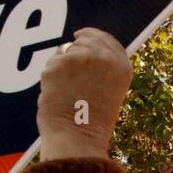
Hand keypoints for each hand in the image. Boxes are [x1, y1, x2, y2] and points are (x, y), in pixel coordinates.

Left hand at [36, 28, 132, 161]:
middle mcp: (103, 57)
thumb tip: (84, 49)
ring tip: (68, 91)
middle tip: (70, 71)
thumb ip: (104, 68)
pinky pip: (51, 63)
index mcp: (121, 65)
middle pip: (84, 40)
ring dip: (63, 66)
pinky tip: (57, 93)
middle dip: (75, 51)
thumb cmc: (93, 122)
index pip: (106, 39)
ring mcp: (80, 58)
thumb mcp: (112, 90)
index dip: (92, 35)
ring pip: (65, 52)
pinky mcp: (59, 63)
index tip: (81, 35)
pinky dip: (51, 76)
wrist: (77, 137)